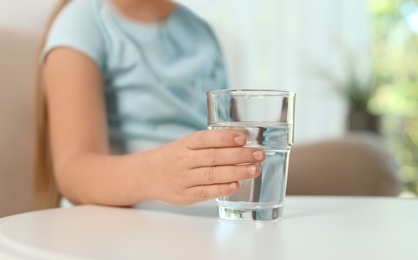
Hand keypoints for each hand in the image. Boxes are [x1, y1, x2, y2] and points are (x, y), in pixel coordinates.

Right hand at [141, 130, 264, 204]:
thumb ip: (209, 144)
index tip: (243, 138)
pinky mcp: (185, 195)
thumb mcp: (186, 144)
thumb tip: (242, 141)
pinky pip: (206, 192)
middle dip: (239, 155)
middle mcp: (184, 161)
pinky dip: (222, 189)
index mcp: (185, 144)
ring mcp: (184, 179)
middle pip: (213, 157)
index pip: (205, 139)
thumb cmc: (174, 157)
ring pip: (212, 175)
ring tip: (254, 169)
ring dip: (236, 172)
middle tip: (259, 154)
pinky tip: (237, 185)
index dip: (224, 138)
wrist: (147, 175)